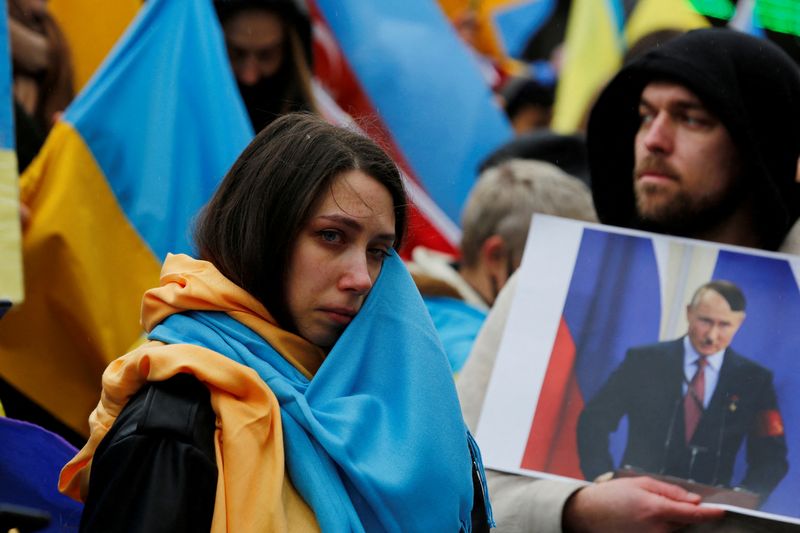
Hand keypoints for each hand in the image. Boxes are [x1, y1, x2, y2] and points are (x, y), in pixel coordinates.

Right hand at [563, 476, 724, 532]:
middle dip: (681, 512)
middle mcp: (657, 530)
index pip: (693, 514)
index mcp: (656, 510)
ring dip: (670, 522)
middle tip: (659, 502)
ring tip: (645, 512)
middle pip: (684, 523)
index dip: (711, 513)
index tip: (721, 511)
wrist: (588, 514)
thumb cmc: (612, 496)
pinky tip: (642, 521)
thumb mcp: (641, 483)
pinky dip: (660, 529)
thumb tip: (694, 500)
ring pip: (674, 531)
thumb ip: (671, 491)